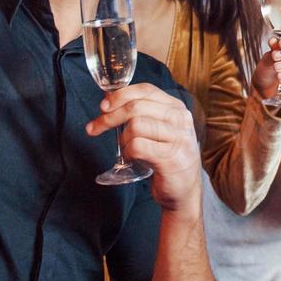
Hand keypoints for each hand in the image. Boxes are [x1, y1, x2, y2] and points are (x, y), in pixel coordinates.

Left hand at [85, 83, 200, 215]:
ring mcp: (178, 139)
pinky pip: (137, 147)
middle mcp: (180, 120)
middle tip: (95, 128)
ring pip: (135, 126)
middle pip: (136, 107)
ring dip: (123, 139)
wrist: (184, 190)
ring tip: (127, 149)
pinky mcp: (170, 159)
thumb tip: (110, 101)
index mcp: (177, 108)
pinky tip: (132, 158)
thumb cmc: (166, 157)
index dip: (120, 95)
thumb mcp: (161, 129)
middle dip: (109, 117)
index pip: (145, 90)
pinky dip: (128, 153)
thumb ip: (143, 114)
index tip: (103, 106)